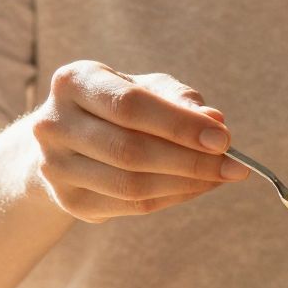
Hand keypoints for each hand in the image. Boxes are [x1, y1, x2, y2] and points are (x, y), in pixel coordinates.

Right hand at [29, 62, 250, 222]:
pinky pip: (130, 206)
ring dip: (185, 184)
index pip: (130, 106)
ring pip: (131, 185)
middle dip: (190, 160)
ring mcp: (55, 166)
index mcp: (73, 82)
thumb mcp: (146, 87)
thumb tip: (215, 122)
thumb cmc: (116, 105)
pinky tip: (196, 187)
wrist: (67, 140)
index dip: (179, 125)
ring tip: (220, 177)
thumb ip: (179, 100)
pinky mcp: (68, 200)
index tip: (223, 139)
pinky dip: (172, 197)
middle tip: (233, 166)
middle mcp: (54, 124)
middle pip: (130, 150)